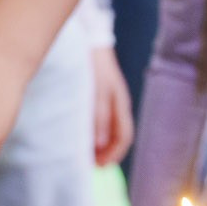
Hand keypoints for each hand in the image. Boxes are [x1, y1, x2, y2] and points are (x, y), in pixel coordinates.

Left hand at [91, 47, 134, 166]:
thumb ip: (98, 117)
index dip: (113, 154)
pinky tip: (82, 131)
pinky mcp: (101, 94)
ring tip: (84, 151)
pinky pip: (102, 119)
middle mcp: (118, 105)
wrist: (90, 39)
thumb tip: (99, 145)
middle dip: (106, 152)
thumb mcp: (96, 92)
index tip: (98, 166)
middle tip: (89, 163)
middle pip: (118, 136)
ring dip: (99, 142)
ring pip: (109, 128)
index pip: (124, 137)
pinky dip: (94, 130)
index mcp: (121, 105)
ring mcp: (111, 99)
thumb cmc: (94, 66)